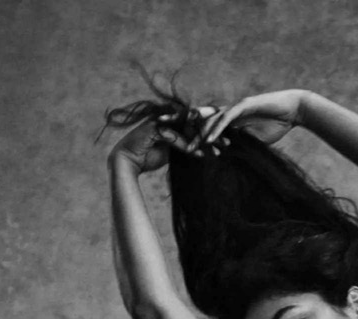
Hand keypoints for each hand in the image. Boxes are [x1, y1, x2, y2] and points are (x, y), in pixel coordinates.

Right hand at [107, 107, 229, 172]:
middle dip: (212, 132)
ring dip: (203, 139)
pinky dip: (188, 147)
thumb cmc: (148, 157)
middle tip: (229, 140)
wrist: (129, 162)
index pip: (194, 121)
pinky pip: (176, 138)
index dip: (209, 127)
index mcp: (171, 119)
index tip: (225, 136)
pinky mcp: (155, 129)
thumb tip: (199, 149)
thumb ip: (183, 145)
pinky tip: (200, 155)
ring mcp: (160, 120)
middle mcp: (167, 117)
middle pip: (193, 122)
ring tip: (218, 149)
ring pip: (187, 129)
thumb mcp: (171, 151)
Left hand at [195, 90, 305, 150]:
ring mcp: (236, 107)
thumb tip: (228, 158)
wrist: (293, 111)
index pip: (210, 128)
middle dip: (192, 134)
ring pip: (213, 119)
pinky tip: (210, 139)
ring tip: (192, 147)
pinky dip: (217, 129)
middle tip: (181, 148)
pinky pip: (226, 118)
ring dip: (201, 134)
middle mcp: (230, 111)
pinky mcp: (244, 105)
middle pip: (205, 121)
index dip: (198, 139)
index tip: (189, 154)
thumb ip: (240, 146)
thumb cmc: (277, 125)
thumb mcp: (254, 142)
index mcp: (231, 120)